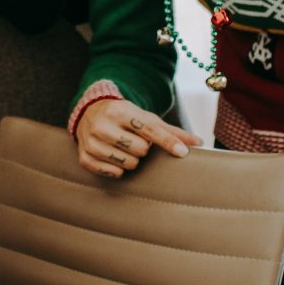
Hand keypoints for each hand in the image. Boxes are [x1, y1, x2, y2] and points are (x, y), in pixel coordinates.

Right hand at [73, 96, 201, 178]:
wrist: (90, 112)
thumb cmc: (125, 117)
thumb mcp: (146, 118)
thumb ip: (171, 131)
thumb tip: (199, 142)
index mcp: (120, 111)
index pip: (149, 130)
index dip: (167, 142)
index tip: (182, 153)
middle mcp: (103, 125)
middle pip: (140, 150)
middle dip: (143, 149)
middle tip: (135, 142)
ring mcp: (91, 141)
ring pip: (127, 164)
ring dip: (131, 160)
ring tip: (124, 149)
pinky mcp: (84, 157)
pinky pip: (112, 173)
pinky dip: (117, 169)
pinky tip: (114, 158)